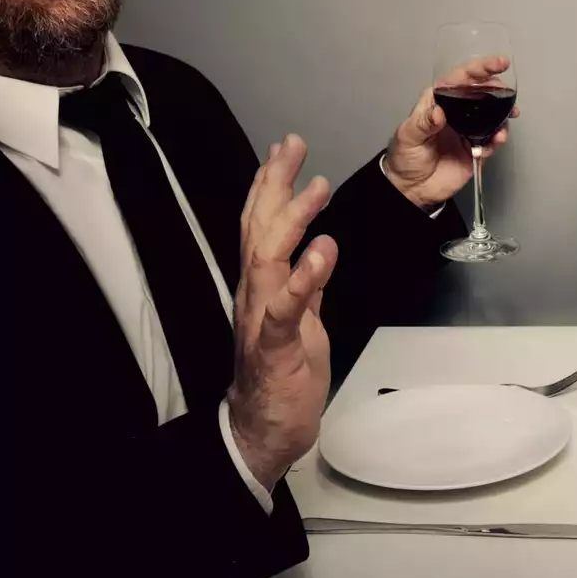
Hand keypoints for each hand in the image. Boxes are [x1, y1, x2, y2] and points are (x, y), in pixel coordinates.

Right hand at [227, 135, 336, 490]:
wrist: (265, 432)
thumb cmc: (283, 378)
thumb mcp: (303, 322)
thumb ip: (306, 286)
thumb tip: (318, 250)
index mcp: (262, 287)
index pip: (261, 226)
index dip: (270, 185)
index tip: (284, 148)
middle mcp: (254, 296)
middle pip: (258, 229)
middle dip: (274, 184)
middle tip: (291, 145)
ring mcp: (261, 320)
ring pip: (268, 259)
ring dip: (293, 220)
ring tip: (316, 187)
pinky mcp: (275, 348)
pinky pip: (285, 310)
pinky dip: (303, 278)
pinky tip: (322, 251)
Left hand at [381, 53, 517, 207]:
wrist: (412, 188)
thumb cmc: (404, 157)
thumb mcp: (408, 136)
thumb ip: (423, 123)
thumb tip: (439, 113)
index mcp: (438, 101)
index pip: (461, 78)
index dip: (481, 68)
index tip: (499, 64)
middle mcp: (456, 111)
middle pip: (482, 92)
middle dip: (498, 90)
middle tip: (507, 95)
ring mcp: (468, 129)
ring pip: (492, 115)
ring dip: (503, 114)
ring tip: (509, 116)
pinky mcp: (475, 147)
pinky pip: (492, 139)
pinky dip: (498, 139)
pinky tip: (496, 140)